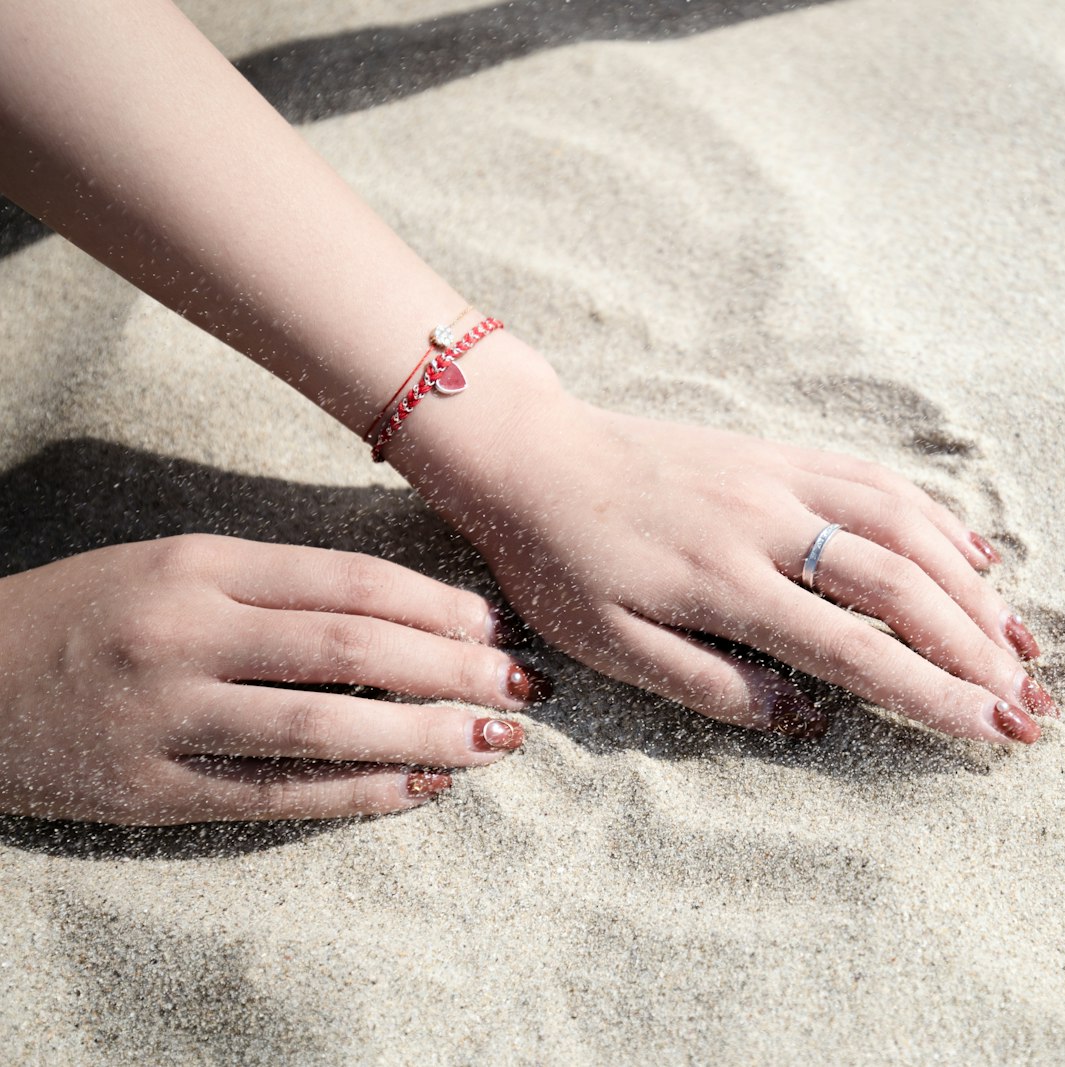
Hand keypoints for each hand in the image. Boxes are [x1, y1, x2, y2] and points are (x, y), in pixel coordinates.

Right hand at [0, 535, 547, 824]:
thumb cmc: (91, 615)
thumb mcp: (176, 568)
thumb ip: (279, 584)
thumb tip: (407, 613)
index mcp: (200, 566)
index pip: (349, 581)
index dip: (437, 607)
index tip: (496, 628)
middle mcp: (185, 634)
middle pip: (353, 649)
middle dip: (454, 669)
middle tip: (523, 688)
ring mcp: (166, 717)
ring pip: (325, 727)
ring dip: (426, 736)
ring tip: (496, 742)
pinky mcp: (152, 791)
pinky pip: (277, 797)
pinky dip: (360, 795)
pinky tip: (421, 789)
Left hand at [400, 349, 1056, 743]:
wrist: (534, 457)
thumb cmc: (564, 564)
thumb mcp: (613, 645)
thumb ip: (712, 686)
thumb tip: (807, 719)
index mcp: (729, 583)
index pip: (858, 649)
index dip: (935, 695)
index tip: (994, 730)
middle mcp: (772, 524)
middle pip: (904, 587)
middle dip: (978, 650)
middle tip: (1033, 702)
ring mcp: (784, 478)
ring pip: (908, 526)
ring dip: (975, 587)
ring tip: (1021, 641)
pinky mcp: (783, 452)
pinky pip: (879, 482)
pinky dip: (938, 519)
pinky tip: (976, 555)